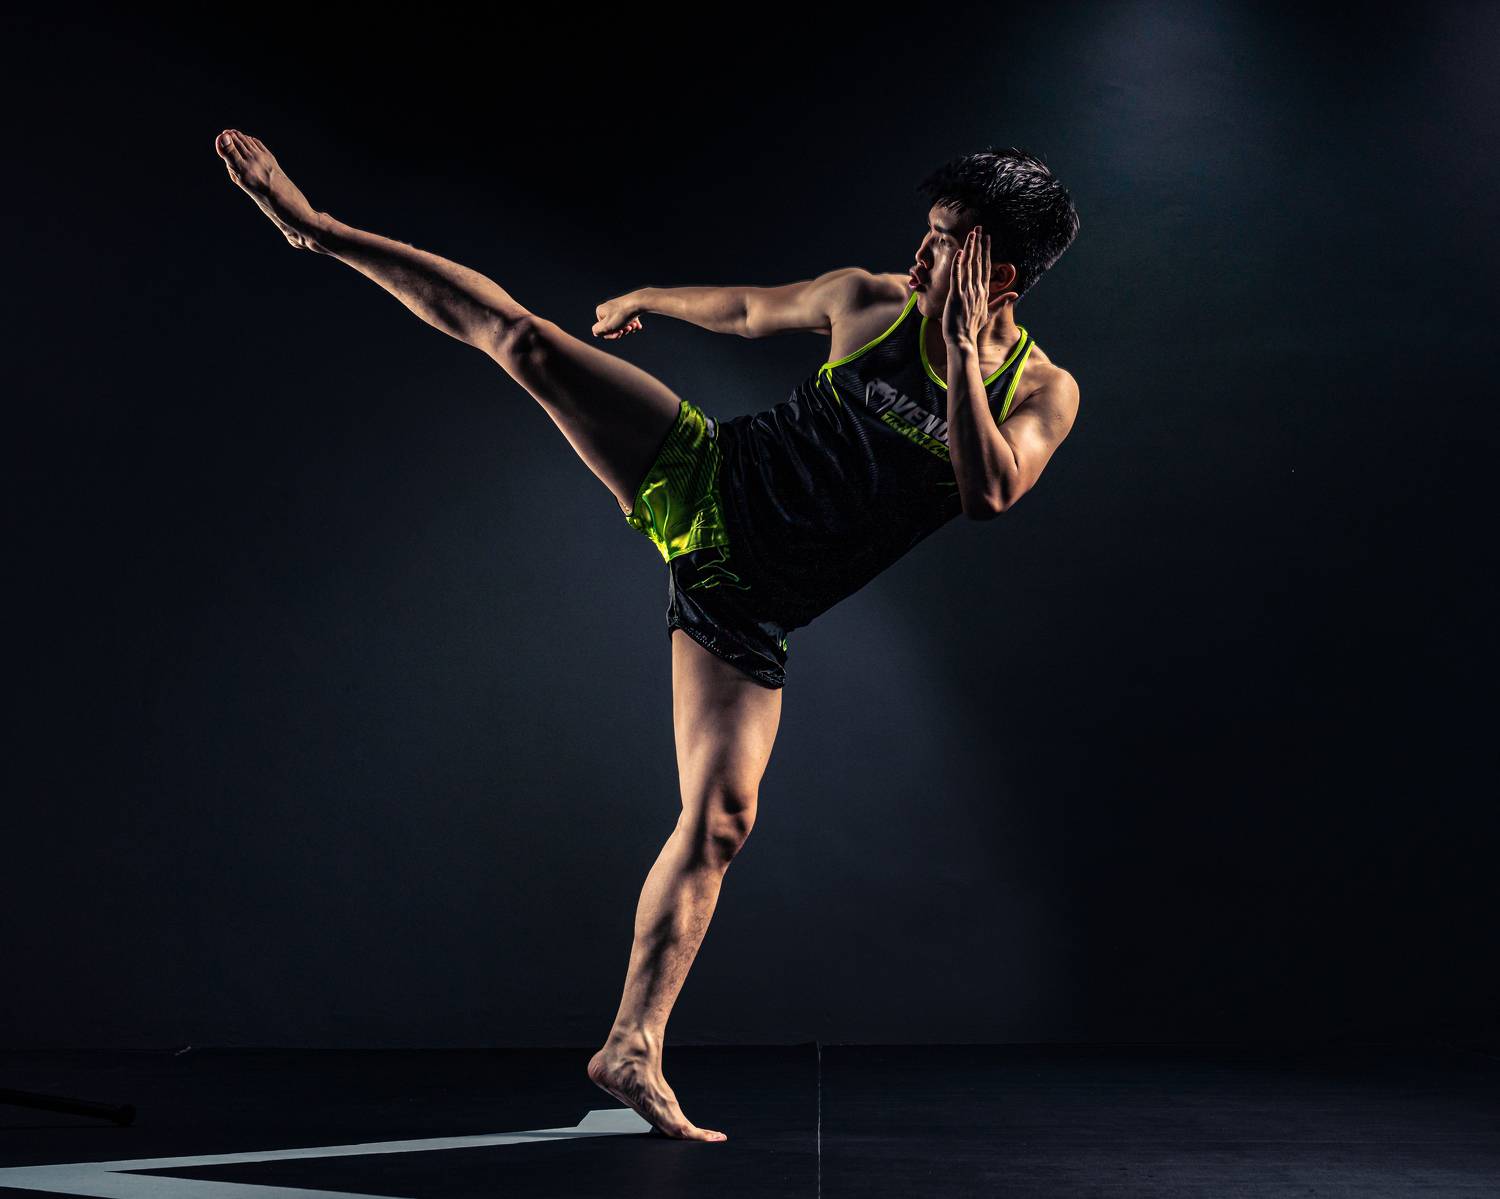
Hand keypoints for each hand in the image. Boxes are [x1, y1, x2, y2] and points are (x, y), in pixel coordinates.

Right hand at [593, 291, 646, 338]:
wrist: (639, 302)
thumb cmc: (622, 315)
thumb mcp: (607, 326)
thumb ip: (597, 330)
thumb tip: (595, 332)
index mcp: (600, 311)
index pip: (603, 330)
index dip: (612, 335)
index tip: (620, 333)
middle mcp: (608, 308)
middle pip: (613, 327)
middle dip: (622, 331)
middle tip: (629, 328)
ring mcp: (618, 308)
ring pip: (622, 324)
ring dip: (629, 328)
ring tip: (634, 325)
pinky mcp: (628, 308)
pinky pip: (629, 320)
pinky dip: (633, 324)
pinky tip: (638, 325)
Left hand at [941, 225, 991, 346]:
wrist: (963, 341)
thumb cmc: (972, 328)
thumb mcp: (989, 313)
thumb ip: (1001, 301)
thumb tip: (1015, 293)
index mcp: (984, 291)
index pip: (986, 267)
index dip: (986, 251)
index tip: (986, 238)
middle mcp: (977, 289)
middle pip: (979, 262)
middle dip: (979, 244)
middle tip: (979, 228)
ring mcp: (967, 292)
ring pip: (969, 266)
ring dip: (970, 249)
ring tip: (971, 234)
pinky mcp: (956, 297)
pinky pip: (957, 278)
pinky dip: (958, 265)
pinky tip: (959, 253)